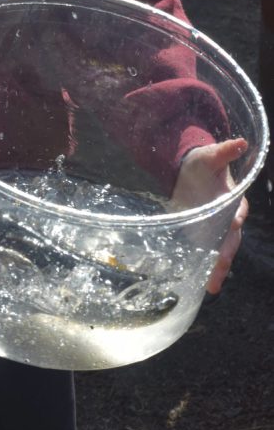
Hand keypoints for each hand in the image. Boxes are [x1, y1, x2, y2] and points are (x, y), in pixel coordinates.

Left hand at [172, 137, 248, 294]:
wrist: (188, 172)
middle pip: (230, 239)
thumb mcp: (209, 156)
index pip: (237, 211)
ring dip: (217, 269)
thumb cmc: (202, 163)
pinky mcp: (202, 235)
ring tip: (212, 287)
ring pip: (220, 251)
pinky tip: (202, 284)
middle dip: (225, 254)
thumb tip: (241, 142)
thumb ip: (223, 151)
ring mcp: (216, 229)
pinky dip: (205, 267)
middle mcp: (228, 218)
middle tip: (220, 269)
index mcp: (233, 200)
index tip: (233, 223)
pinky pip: (206, 253)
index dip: (235, 218)